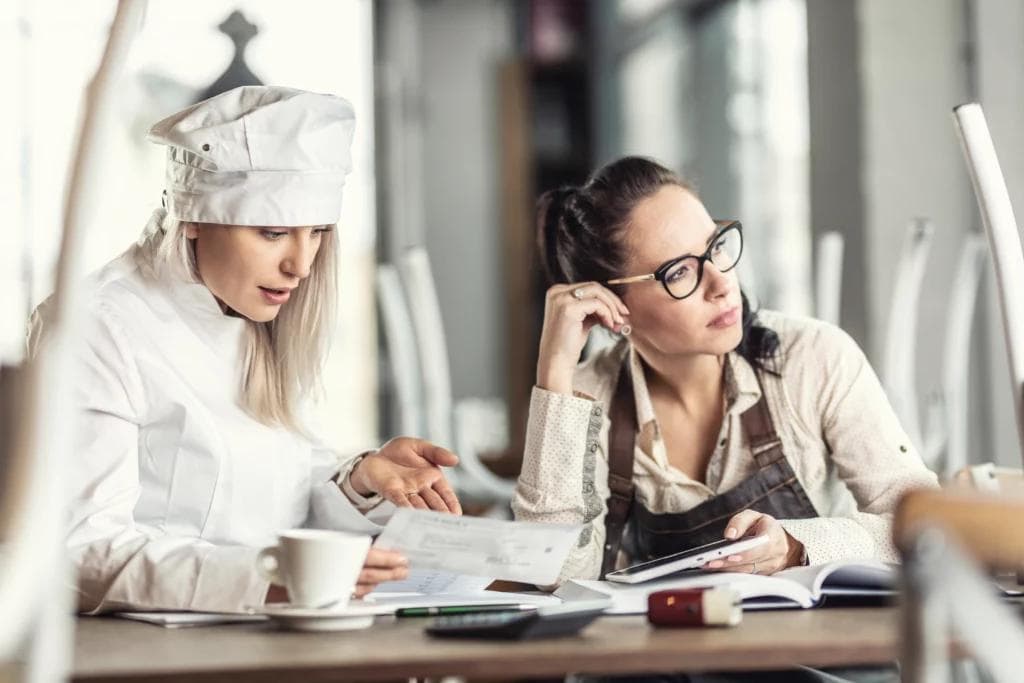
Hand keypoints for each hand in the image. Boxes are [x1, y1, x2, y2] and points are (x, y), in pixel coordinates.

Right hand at [264, 548, 410, 602]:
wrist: (267, 573)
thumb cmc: (292, 553)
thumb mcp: (318, 539)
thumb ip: (343, 544)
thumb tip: (373, 545)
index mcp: (330, 552)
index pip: (364, 556)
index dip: (384, 558)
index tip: (400, 558)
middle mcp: (329, 572)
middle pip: (367, 574)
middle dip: (389, 573)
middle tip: (405, 568)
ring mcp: (327, 586)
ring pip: (361, 586)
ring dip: (381, 581)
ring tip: (397, 575)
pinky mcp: (325, 596)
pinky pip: (350, 594)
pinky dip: (364, 590)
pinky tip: (375, 585)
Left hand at [349, 437, 461, 513]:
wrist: (375, 456)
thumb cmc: (398, 453)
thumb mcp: (420, 447)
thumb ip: (436, 453)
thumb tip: (456, 459)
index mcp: (432, 477)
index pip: (446, 493)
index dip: (452, 503)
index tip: (457, 514)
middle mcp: (421, 487)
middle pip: (434, 502)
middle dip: (440, 513)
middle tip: (447, 524)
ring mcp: (406, 491)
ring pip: (418, 505)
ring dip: (424, 514)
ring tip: (430, 525)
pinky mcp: (391, 491)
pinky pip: (400, 500)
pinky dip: (405, 507)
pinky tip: (410, 515)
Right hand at [536, 282, 629, 393]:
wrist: (556, 362)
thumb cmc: (567, 346)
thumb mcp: (582, 321)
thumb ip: (594, 310)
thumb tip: (616, 307)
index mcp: (557, 292)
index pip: (589, 288)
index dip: (607, 298)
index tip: (619, 311)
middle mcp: (557, 292)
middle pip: (594, 287)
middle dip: (612, 301)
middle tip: (623, 315)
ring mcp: (562, 298)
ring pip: (597, 292)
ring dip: (612, 307)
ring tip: (617, 322)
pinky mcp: (569, 308)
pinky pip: (597, 304)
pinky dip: (607, 313)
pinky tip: (608, 325)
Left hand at [702, 510, 804, 574]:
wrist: (782, 541)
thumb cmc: (763, 526)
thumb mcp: (753, 516)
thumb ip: (740, 522)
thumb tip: (729, 535)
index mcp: (773, 536)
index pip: (760, 547)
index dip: (745, 553)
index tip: (729, 555)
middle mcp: (775, 555)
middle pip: (751, 562)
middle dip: (729, 563)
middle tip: (711, 563)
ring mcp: (770, 567)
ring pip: (747, 571)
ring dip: (727, 570)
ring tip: (708, 566)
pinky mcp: (764, 575)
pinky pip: (747, 576)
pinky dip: (731, 573)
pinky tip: (716, 570)